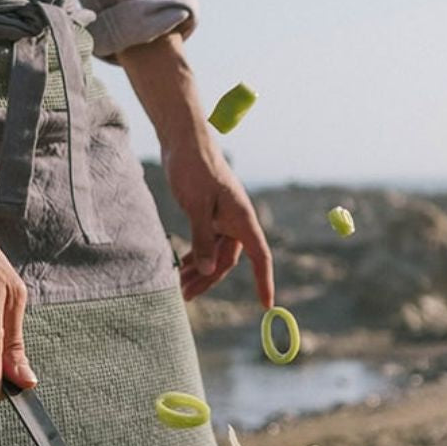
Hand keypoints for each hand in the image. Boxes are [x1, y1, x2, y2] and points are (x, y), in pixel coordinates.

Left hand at [164, 135, 274, 307]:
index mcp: (243, 218)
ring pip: (214, 254)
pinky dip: (195, 255)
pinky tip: (181, 266)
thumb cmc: (194, 167)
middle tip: (185, 297)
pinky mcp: (208, 214)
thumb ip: (202, 238)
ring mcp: (222, 218)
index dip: (265, 282)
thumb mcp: (197, 205)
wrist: (184, 140)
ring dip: (199, 271)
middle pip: (228, 261)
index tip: (267, 305)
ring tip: (179, 287)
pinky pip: (205, 243)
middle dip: (209, 280)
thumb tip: (207, 270)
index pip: (261, 257)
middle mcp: (236, 221)